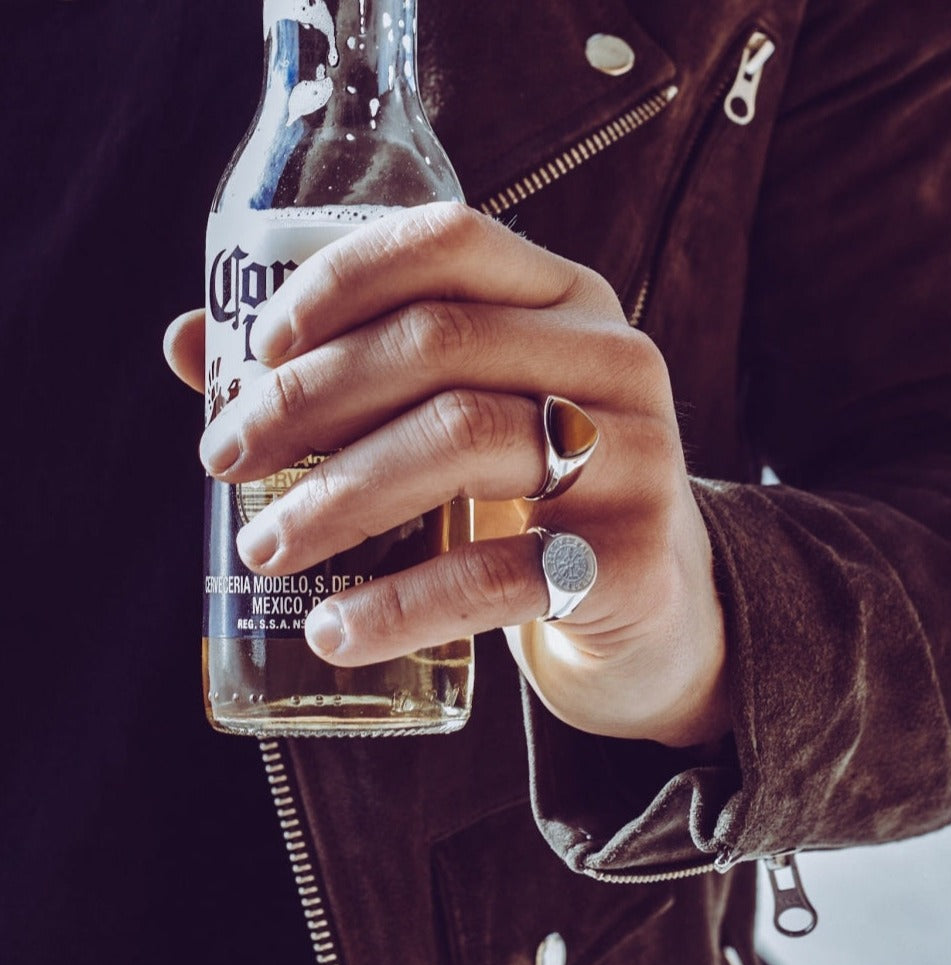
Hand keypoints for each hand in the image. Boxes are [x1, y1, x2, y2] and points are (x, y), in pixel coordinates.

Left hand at [164, 202, 728, 745]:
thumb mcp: (463, 417)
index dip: (339, 280)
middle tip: (226, 464)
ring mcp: (634, 458)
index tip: (258, 352)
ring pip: (463, 440)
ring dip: (337, 498)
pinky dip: (400, 604)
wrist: (653, 606)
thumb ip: (352, 376)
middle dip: (309, 400)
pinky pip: (497, 574)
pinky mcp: (632, 561)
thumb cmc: (534, 499)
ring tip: (265, 550)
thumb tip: (192, 345)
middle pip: (439, 342)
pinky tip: (335, 630)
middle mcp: (612, 360)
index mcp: (566, 302)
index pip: (449, 242)